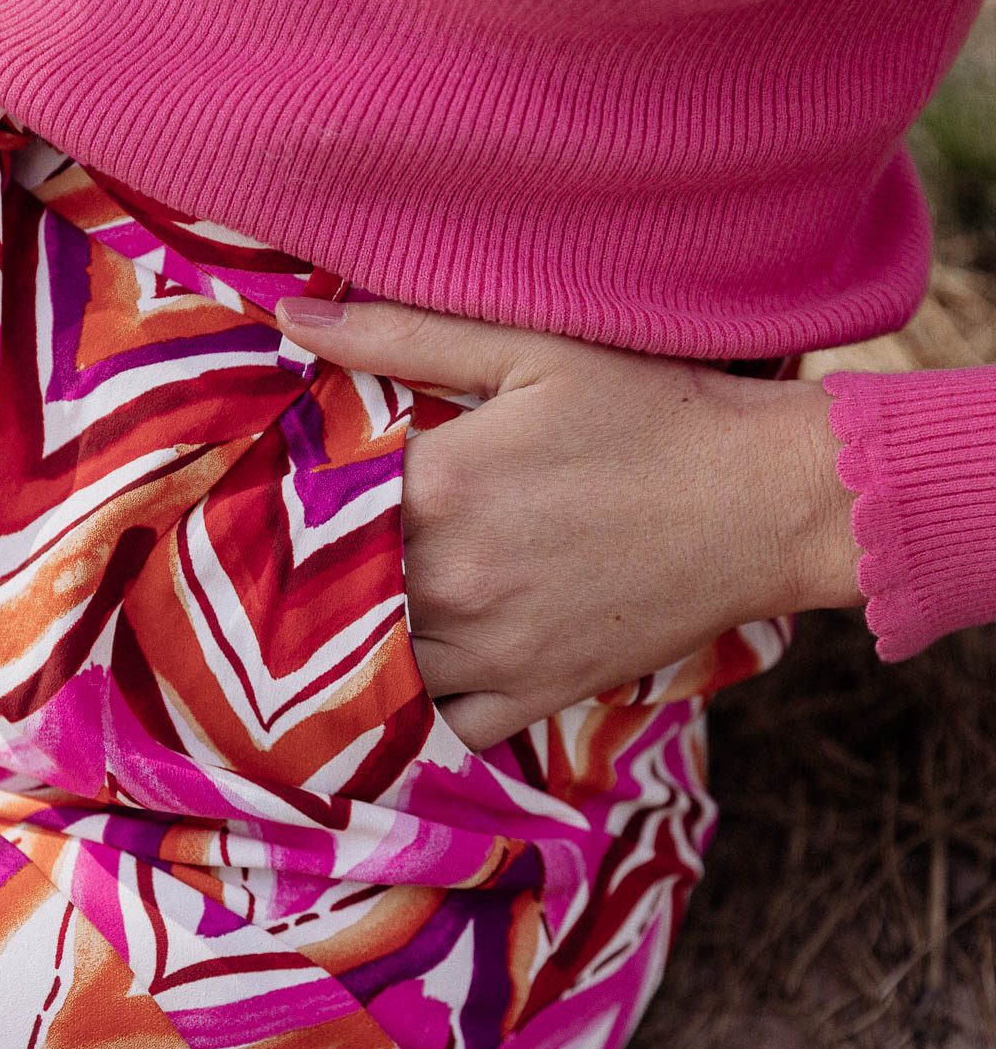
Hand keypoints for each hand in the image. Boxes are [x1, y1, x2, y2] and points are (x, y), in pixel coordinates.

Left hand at [276, 298, 861, 749]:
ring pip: (379, 670)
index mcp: (438, 486)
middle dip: (317, 581)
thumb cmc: (654, 413)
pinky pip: (447, 729)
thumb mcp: (530, 349)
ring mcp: (495, 649)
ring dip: (361, 648)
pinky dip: (424, 711)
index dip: (293, 506)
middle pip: (337, 598)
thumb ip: (400, 333)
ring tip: (352, 621)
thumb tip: (287, 319)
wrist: (766, 500)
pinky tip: (421, 676)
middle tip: (303, 568)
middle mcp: (453, 580)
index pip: (315, 510)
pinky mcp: (540, 694)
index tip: (281, 502)